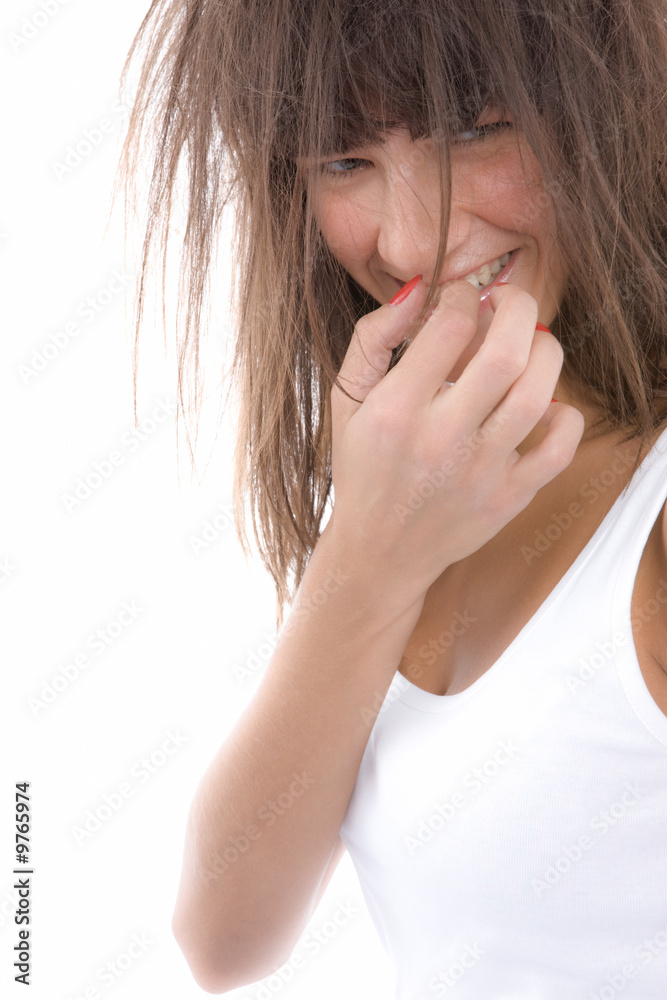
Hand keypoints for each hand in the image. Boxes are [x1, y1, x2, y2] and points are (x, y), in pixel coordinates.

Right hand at [328, 277, 584, 607]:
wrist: (379, 552)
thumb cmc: (364, 467)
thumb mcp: (346, 400)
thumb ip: (373, 337)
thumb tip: (419, 289)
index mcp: (395, 411)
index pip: (449, 327)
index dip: (462, 296)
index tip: (462, 299)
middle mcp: (440, 441)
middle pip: (505, 353)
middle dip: (517, 307)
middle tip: (507, 303)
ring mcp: (480, 473)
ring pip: (536, 394)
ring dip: (545, 352)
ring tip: (529, 343)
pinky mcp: (508, 498)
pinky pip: (559, 449)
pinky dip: (564, 416)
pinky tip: (542, 405)